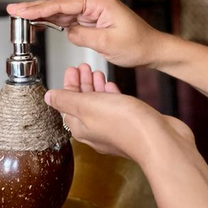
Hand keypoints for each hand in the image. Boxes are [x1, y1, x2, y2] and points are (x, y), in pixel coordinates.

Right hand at [7, 0, 165, 67]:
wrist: (151, 50)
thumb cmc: (137, 44)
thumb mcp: (108, 43)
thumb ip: (83, 36)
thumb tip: (67, 32)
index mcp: (98, 1)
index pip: (63, 4)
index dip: (39, 8)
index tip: (22, 10)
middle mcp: (93, 3)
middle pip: (58, 5)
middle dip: (35, 8)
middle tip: (13, 10)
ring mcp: (91, 11)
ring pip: (60, 13)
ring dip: (41, 16)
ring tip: (20, 17)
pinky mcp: (90, 21)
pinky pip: (67, 21)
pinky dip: (52, 23)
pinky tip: (38, 24)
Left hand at [47, 64, 193, 162]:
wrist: (160, 140)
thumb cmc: (125, 124)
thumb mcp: (87, 105)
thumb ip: (66, 100)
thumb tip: (48, 97)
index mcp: (81, 128)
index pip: (67, 104)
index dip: (67, 85)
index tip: (70, 70)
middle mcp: (96, 131)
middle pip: (82, 103)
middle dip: (81, 84)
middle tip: (82, 67)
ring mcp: (114, 129)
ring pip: (99, 104)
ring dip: (95, 87)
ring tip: (96, 72)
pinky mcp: (131, 125)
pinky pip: (116, 107)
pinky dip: (110, 95)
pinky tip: (111, 86)